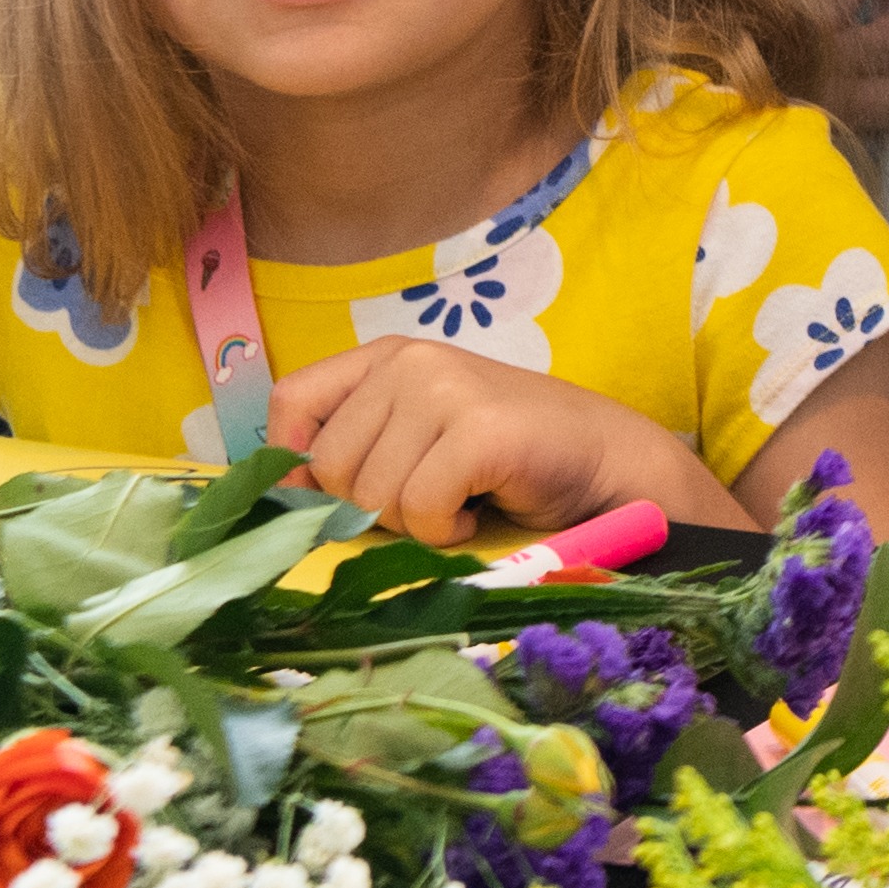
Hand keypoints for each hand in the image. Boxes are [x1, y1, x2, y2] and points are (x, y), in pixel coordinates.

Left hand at [265, 336, 693, 541]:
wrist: (603, 461)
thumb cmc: (505, 461)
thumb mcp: (417, 438)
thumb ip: (356, 448)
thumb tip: (285, 493)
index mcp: (387, 357)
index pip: (290, 404)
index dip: (296, 465)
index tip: (333, 500)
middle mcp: (410, 361)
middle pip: (329, 467)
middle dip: (371, 507)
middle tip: (428, 499)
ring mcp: (446, 389)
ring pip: (372, 495)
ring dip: (415, 523)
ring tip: (460, 500)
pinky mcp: (480, 429)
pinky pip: (422, 508)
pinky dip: (447, 530)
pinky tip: (478, 510)